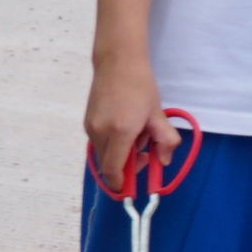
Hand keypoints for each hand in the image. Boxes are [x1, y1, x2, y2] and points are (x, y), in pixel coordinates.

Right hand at [82, 61, 175, 190]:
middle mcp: (101, 132)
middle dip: (125, 167)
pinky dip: (112, 144)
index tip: (129, 189)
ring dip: (119, 154)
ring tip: (136, 135)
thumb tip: (163, 162)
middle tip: (144, 154)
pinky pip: (99, 143)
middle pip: (108, 165)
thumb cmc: (141, 86)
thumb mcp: (157, 114)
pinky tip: (124, 127)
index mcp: (121, 132)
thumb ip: (164, 140)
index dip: (121, 184)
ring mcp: (91, 128)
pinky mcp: (87, 122)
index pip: (114, 170)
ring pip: (104, 154)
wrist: (117, 62)